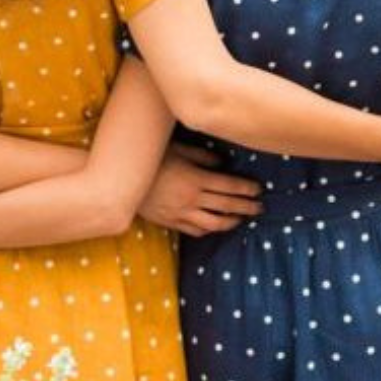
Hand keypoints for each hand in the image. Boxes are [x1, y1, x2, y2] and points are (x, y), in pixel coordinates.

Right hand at [137, 147, 262, 236]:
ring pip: (213, 224)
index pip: (229, 186)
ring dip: (230, 222)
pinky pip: (194, 231)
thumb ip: (202, 156)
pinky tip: (214, 228)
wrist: (120, 181)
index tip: (258, 189)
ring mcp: (181, 213)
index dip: (246, 189)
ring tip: (240, 219)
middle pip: (226, 206)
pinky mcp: (170, 222)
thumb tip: (222, 164)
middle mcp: (191, 199)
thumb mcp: (177, 149)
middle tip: (259, 207)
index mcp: (195, 179)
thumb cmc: (150, 160)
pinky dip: (208, 231)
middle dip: (246, 207)